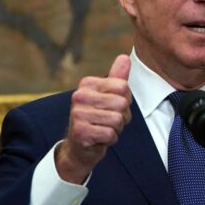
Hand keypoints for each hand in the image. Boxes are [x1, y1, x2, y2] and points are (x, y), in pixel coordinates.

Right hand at [55, 54, 131, 183]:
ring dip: (116, 129)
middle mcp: (79, 96)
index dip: (126, 100)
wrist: (80, 147)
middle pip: (122, 104)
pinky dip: (110, 139)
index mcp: (87, 84)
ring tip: (104, 128)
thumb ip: (117, 78)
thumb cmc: (97, 118)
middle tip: (109, 121)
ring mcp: (78, 113)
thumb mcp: (108, 96)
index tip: (114, 106)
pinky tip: (100, 138)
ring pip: (117, 120)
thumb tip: (125, 57)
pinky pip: (110, 134)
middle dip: (122, 116)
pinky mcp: (80, 131)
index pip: (123, 87)